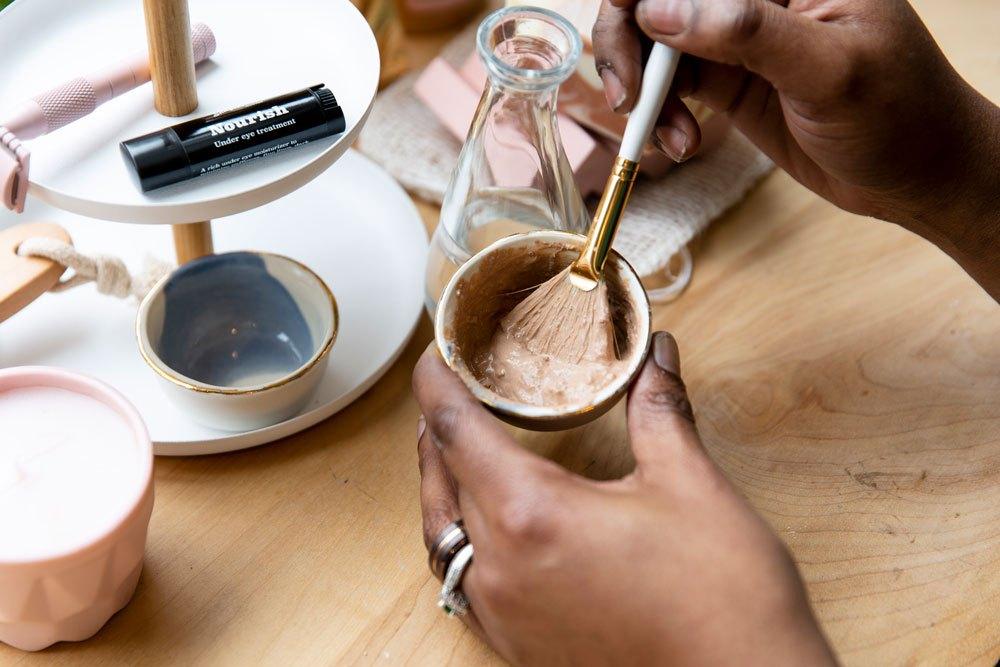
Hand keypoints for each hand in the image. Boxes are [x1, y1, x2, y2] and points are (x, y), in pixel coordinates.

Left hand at [414, 332, 836, 664]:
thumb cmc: (721, 597)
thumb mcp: (690, 485)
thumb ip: (657, 410)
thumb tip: (653, 356)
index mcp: (531, 514)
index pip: (455, 429)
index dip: (436, 383)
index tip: (434, 356)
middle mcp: (501, 567)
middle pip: (441, 481)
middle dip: (439, 429)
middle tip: (451, 392)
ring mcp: (503, 614)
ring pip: (443, 535)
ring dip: (442, 487)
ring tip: (458, 452)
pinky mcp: (518, 646)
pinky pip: (465, 583)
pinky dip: (462, 541)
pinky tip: (489, 529)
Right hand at [593, 0, 999, 296]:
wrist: (918, 175)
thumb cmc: (899, 114)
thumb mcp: (829, 69)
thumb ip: (745, 32)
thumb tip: (659, 10)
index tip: (626, 32)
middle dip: (630, 43)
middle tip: (627, 97)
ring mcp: (737, 38)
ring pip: (656, 43)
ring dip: (644, 90)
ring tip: (666, 137)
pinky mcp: (729, 81)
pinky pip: (671, 86)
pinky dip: (661, 116)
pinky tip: (681, 144)